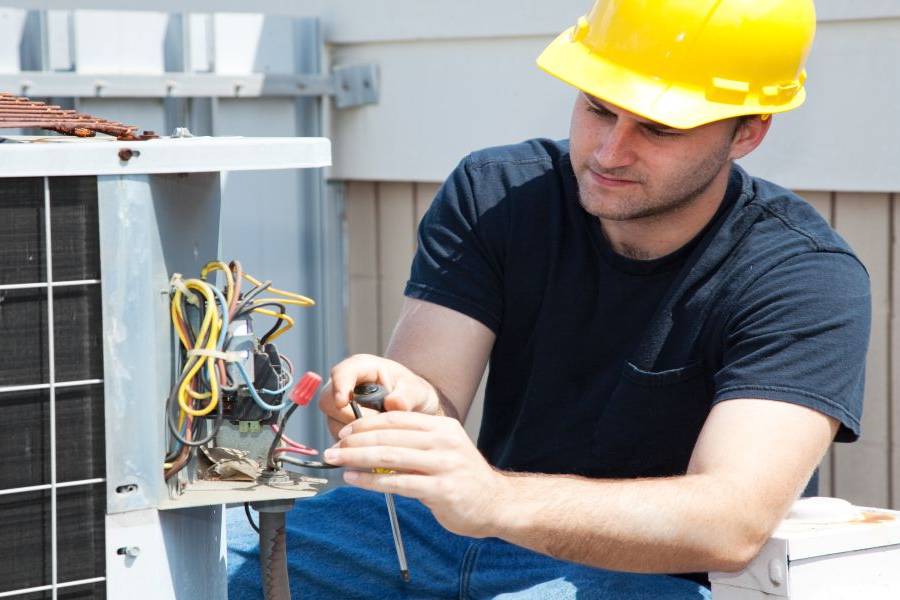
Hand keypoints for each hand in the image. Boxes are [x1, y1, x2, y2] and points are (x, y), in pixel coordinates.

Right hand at [318, 354, 442, 439]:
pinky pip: (340, 438)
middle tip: (376, 424)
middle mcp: (345, 385)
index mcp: (362, 367)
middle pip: (329, 401)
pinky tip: (374, 438)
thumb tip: (393, 404)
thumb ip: (407, 396)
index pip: (341, 373)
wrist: (412, 407)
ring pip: (333, 423)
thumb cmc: (412, 393)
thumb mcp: (416, 391)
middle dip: (350, 417)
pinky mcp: (339, 425)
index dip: (339, 387)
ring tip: (382, 430)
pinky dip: (356, 442)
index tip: (342, 402)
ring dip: (356, 432)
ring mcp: (339, 407)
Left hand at [322, 411, 509, 538]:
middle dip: (355, 442)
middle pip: (389, 436)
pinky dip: (371, 481)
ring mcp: (444, 464)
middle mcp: (444, 441)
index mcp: (442, 426)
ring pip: (390, 456)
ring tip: (337, 462)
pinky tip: (354, 480)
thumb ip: (413, 445)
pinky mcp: (442, 489)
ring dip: (357, 459)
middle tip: (332, 449)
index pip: (396, 419)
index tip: (344, 433)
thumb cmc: (462, 478)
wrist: (495, 503)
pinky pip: (398, 483)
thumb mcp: (442, 450)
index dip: (366, 424)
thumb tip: (369, 444)